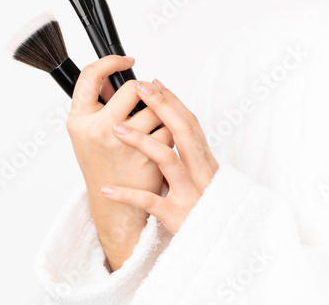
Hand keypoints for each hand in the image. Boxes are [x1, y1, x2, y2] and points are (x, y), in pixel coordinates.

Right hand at [66, 55, 172, 269]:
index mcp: (79, 121)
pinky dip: (170, 132)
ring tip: (155, 125)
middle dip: (147, 93)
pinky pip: (169, 129)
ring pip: (157, 108)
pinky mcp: (148, 155)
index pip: (89, 76)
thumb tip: (112, 74)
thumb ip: (99, 104)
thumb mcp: (90, 134)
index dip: (110, 62)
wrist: (116, 209)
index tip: (127, 61)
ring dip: (162, 114)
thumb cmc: (104, 166)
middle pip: (134, 89)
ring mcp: (124, 143)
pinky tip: (163, 142)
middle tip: (148, 101)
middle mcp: (98, 130)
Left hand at [100, 78, 219, 236]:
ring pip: (167, 160)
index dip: (173, 101)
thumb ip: (191, 154)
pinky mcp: (176, 215)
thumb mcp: (206, 176)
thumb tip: (172, 123)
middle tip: (140, 87)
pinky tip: (108, 189)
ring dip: (141, 141)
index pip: (190, 123)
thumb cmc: (208, 208)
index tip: (155, 83)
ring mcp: (188, 193)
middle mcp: (200, 173)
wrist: (220, 243)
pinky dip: (127, 195)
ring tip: (117, 128)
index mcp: (205, 161)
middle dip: (161, 106)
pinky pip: (149, 202)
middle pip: (183, 131)